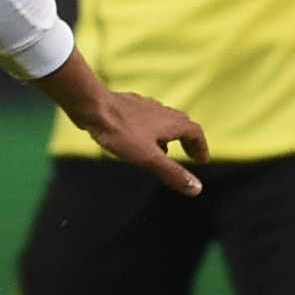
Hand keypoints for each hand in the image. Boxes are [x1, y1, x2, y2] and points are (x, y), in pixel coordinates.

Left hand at [80, 90, 208, 195]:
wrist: (92, 107)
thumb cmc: (121, 132)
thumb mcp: (148, 158)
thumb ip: (172, 172)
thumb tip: (197, 189)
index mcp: (171, 122)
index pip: (195, 132)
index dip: (200, 146)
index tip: (201, 159)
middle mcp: (161, 111)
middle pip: (182, 123)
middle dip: (187, 140)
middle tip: (188, 154)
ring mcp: (143, 106)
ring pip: (163, 119)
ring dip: (168, 134)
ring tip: (163, 150)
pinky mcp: (126, 105)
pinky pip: (144, 116)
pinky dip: (149, 128)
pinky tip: (136, 136)